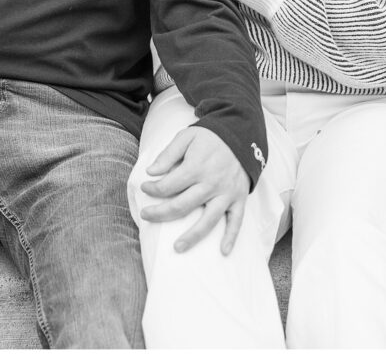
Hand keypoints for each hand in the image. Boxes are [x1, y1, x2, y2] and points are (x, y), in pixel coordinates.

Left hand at [140, 126, 249, 254]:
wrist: (240, 133)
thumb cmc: (209, 136)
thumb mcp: (186, 136)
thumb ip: (168, 154)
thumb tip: (150, 172)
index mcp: (196, 167)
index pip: (169, 185)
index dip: (153, 189)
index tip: (145, 187)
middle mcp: (211, 183)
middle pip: (183, 206)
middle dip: (161, 214)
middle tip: (146, 216)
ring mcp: (226, 193)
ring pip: (208, 220)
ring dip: (192, 236)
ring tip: (177, 248)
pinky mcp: (239, 198)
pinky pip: (237, 221)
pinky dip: (231, 237)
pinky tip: (224, 251)